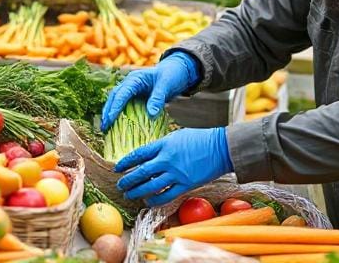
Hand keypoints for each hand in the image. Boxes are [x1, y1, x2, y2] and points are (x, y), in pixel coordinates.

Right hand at [100, 51, 199, 131]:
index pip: (121, 93)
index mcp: (135, 78)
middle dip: (108, 111)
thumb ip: (158, 98)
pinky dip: (119, 114)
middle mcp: (130, 83)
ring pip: (116, 101)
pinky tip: (117, 125)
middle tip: (103, 127)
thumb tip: (151, 115)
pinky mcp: (135, 96)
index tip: (110, 119)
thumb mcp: (166, 85)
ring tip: (106, 128)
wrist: (178, 69)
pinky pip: (124, 105)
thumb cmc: (172, 74)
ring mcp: (131, 89)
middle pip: (114, 97)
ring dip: (110, 113)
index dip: (115, 106)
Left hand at [115, 127, 232, 205]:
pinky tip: (148, 201)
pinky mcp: (186, 185)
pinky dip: (155, 200)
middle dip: (128, 180)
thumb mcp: (177, 136)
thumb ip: (161, 145)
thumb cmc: (200, 139)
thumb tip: (148, 155)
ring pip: (151, 186)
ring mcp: (176, 174)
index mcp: (164, 144)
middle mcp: (167, 159)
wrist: (221, 148)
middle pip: (141, 172)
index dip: (126, 162)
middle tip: (120, 185)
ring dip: (137, 192)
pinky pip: (166, 195)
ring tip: (129, 195)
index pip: (139, 154)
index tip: (118, 168)